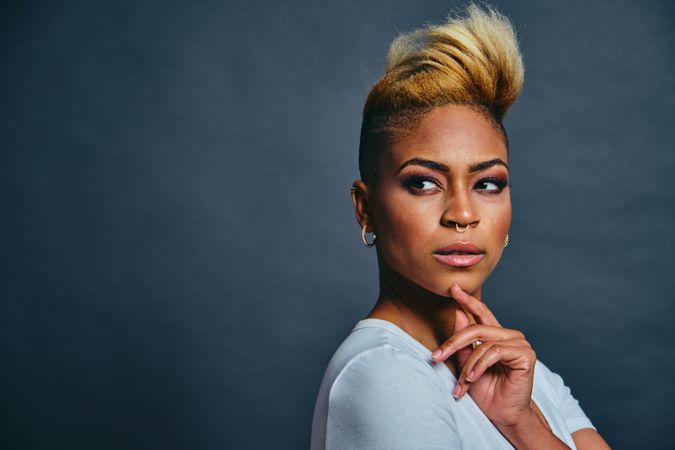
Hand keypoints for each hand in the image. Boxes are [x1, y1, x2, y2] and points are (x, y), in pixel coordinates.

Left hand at [431, 284, 536, 429]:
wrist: (503, 416)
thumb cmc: (486, 393)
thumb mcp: (467, 366)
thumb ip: (463, 343)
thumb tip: (458, 312)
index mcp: (497, 336)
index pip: (482, 313)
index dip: (468, 300)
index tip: (453, 288)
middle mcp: (510, 336)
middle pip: (476, 329)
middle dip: (453, 343)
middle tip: (436, 357)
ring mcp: (520, 344)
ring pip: (483, 343)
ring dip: (468, 366)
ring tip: (462, 383)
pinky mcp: (525, 355)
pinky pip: (494, 352)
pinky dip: (480, 366)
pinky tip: (473, 379)